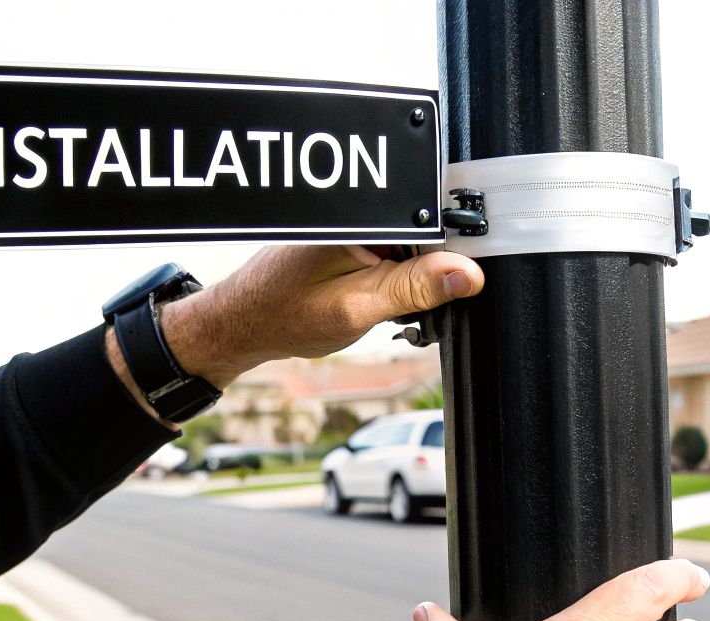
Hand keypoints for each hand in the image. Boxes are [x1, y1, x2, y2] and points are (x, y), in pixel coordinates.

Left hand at [156, 245, 482, 388]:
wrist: (243, 323)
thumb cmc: (285, 315)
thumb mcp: (356, 308)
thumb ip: (412, 288)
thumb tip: (466, 273)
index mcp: (359, 215)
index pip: (431, 213)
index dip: (456, 246)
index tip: (464, 278)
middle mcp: (356, 208)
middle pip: (426, 223)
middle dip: (435, 261)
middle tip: (414, 302)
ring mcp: (355, 219)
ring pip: (413, 237)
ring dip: (416, 269)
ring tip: (390, 300)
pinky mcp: (354, 233)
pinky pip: (395, 246)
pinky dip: (398, 271)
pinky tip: (380, 292)